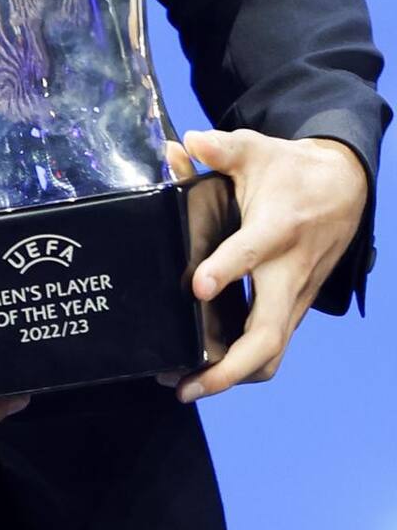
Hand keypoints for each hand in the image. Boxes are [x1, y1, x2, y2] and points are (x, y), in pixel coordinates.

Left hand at [158, 128, 368, 404]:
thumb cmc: (291, 170)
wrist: (343, 188)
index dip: (226, 270)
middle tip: (185, 383)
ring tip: (187, 387)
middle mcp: (289, 272)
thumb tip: (185, 142)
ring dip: (233, 376)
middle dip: (230, 367)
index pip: (252, 253)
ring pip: (272, 352)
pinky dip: (245, 366)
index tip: (197, 286)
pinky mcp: (294, 307)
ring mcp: (295, 296)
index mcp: (277, 229)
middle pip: (268, 334)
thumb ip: (220, 148)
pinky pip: (273, 346)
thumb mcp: (255, 150)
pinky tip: (210, 371)